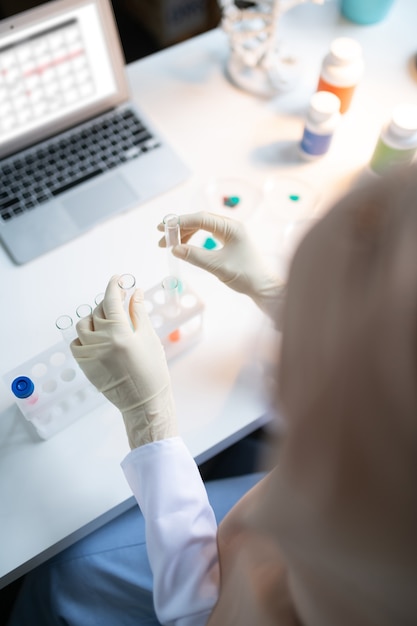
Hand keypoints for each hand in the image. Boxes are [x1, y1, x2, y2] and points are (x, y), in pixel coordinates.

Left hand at [70, 275, 176, 448]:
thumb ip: (138, 312)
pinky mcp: (83, 364)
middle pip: (99, 311)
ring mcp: (90, 353)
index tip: (117, 278)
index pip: (112, 300)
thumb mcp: (148, 338)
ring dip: (94, 319)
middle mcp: (101, 341)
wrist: (143, 402)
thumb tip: (135, 292)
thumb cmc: (152, 370)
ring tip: (108, 324)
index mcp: (121, 333)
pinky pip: (76, 343)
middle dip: (109, 304)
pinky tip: (97, 340)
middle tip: (121, 306)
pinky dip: (84, 337)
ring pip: (84, 325)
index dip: (114, 286)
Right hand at [158, 211, 284, 323]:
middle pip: (200, 220)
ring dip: (185, 234)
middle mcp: (231, 226)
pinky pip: (207, 234)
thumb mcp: (217, 266)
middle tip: (163, 238)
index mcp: (231, 227)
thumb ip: (195, 256)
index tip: (163, 228)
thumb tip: (175, 249)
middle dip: (180, 228)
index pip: (200, 218)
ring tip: (170, 245)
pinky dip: (194, 239)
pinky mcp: (229, 240)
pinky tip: (185, 246)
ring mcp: (230, 232)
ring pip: (202, 226)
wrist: (262, 286)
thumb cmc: (244, 275)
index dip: (179, 222)